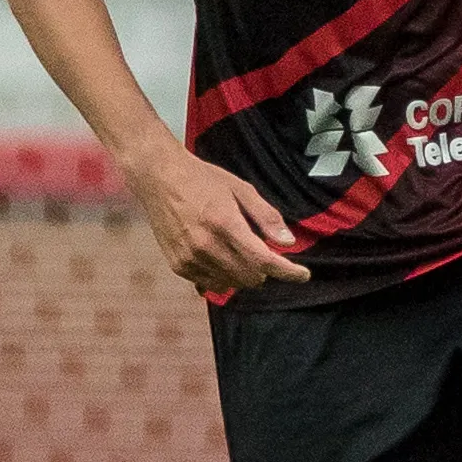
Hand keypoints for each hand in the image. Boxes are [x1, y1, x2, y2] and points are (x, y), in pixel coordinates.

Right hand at [128, 144, 309, 294]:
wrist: (158, 177)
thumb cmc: (201, 178)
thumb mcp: (240, 189)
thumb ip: (266, 217)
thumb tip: (287, 242)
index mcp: (225, 223)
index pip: (264, 260)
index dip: (288, 271)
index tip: (303, 275)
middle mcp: (206, 245)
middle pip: (250, 277)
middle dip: (265, 270)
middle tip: (265, 253)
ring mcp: (190, 258)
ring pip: (231, 284)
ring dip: (244, 275)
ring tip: (241, 252)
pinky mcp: (178, 265)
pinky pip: (210, 283)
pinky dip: (223, 276)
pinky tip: (222, 259)